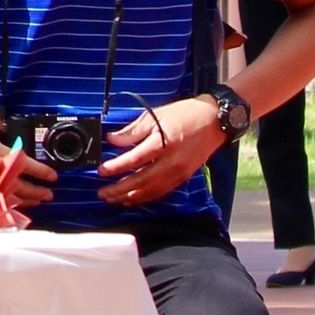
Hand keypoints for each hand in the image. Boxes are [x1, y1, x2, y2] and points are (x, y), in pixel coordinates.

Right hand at [0, 97, 54, 205]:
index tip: (52, 175)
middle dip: (35, 191)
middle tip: (49, 193)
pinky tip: (12, 203)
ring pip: (4, 197)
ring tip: (37, 200)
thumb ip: (5, 127)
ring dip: (23, 200)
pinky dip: (4, 203)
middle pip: (16, 188)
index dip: (40, 172)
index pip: (22, 166)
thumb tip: (17, 134)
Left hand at [98, 97, 223, 209]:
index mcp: (163, 142)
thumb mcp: (155, 115)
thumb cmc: (185, 114)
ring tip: (114, 199)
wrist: (213, 121)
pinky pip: (162, 192)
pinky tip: (134, 199)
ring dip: (131, 197)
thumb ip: (133, 130)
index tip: (101, 171)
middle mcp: (171, 161)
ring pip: (151, 191)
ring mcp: (178, 172)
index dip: (116, 167)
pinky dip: (146, 198)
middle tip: (103, 193)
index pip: (135, 159)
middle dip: (119, 189)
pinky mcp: (183, 178)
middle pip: (141, 180)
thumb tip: (112, 139)